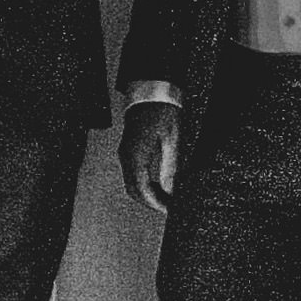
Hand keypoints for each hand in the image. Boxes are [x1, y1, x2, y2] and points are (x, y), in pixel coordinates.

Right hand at [121, 101, 184, 215]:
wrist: (152, 89)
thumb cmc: (163, 110)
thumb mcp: (174, 140)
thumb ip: (172, 168)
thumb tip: (173, 191)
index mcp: (135, 155)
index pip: (142, 190)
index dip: (156, 204)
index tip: (170, 211)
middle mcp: (126, 156)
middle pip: (134, 190)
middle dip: (152, 203)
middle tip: (171, 209)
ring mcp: (126, 153)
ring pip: (133, 184)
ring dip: (149, 195)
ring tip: (169, 199)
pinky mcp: (130, 150)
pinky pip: (134, 175)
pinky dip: (146, 185)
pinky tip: (161, 186)